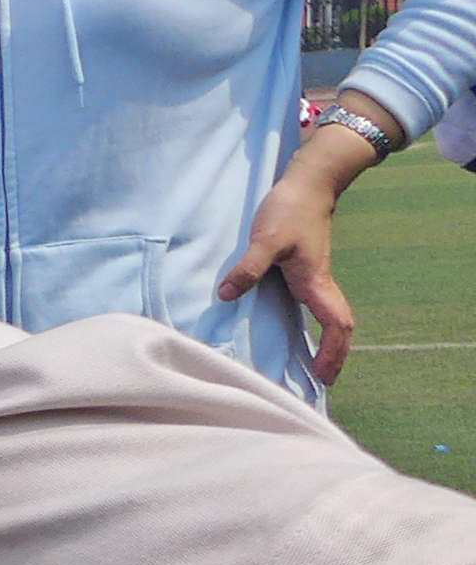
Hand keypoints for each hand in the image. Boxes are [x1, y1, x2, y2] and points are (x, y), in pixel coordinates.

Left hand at [229, 123, 369, 383]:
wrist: (306, 183)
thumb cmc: (289, 209)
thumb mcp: (265, 239)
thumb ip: (248, 268)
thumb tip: (227, 296)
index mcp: (315, 282)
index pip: (338, 325)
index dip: (333, 352)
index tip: (322, 375)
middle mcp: (318, 284)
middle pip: (338, 327)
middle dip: (334, 355)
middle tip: (321, 381)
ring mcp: (312, 278)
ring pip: (327, 317)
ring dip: (324, 343)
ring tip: (310, 368)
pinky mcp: (301, 270)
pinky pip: (312, 306)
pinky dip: (311, 326)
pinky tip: (293, 334)